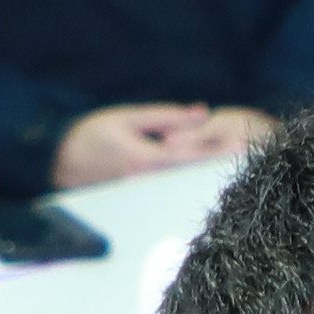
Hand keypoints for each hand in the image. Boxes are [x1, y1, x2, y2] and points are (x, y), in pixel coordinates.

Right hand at [52, 103, 250, 188]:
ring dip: (212, 177)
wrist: (59, 162)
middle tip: (255, 156)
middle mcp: (150, 182)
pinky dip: (195, 183)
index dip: (221, 152)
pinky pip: (174, 191)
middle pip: (195, 176)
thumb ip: (166, 117)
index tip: (246, 146)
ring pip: (186, 186)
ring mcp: (146, 195)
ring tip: (243, 168)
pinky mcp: (143, 201)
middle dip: (224, 166)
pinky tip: (214, 179)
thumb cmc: (92, 135)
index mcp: (147, 159)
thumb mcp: (128, 118)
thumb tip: (201, 113)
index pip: (193, 157)